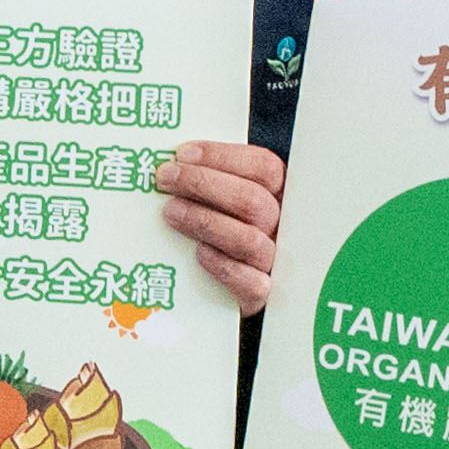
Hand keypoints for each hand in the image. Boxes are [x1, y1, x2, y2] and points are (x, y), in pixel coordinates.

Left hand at [152, 140, 289, 317]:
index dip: (223, 156)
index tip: (183, 153)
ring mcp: (273, 262)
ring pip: (248, 239)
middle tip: (165, 178)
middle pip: (253, 200)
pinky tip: (197, 253)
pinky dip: (221, 264)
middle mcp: (282, 227)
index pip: (263, 167)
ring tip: (170, 212)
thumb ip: (211, 182)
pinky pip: (249, 281)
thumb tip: (171, 163)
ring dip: (204, 221)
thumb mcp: (224, 203)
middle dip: (204, 183)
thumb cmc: (223, 237)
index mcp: (278, 196)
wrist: (227, 294)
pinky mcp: (261, 295)